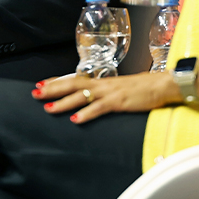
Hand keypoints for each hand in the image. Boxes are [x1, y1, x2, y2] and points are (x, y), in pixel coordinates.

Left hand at [29, 72, 181, 123]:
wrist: (163, 85)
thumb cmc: (143, 88)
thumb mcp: (120, 88)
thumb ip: (105, 93)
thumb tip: (93, 98)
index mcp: (102, 81)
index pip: (74, 78)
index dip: (56, 81)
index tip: (41, 83)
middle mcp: (102, 84)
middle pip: (72, 84)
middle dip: (52, 89)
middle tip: (35, 92)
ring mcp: (110, 92)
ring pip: (81, 95)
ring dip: (63, 102)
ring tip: (48, 108)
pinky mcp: (119, 101)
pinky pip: (99, 108)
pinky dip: (86, 114)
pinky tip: (75, 120)